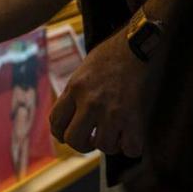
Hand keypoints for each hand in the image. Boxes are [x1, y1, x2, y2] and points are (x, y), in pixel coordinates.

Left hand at [49, 30, 147, 157]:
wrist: (137, 44)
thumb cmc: (110, 56)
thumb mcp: (82, 72)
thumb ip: (74, 95)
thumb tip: (69, 119)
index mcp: (74, 89)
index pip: (55, 123)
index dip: (61, 134)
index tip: (69, 135)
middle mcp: (89, 102)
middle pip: (74, 140)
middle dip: (82, 145)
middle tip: (91, 140)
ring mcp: (112, 110)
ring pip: (103, 146)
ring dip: (109, 145)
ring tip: (114, 134)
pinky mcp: (135, 115)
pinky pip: (130, 147)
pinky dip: (131, 147)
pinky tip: (130, 136)